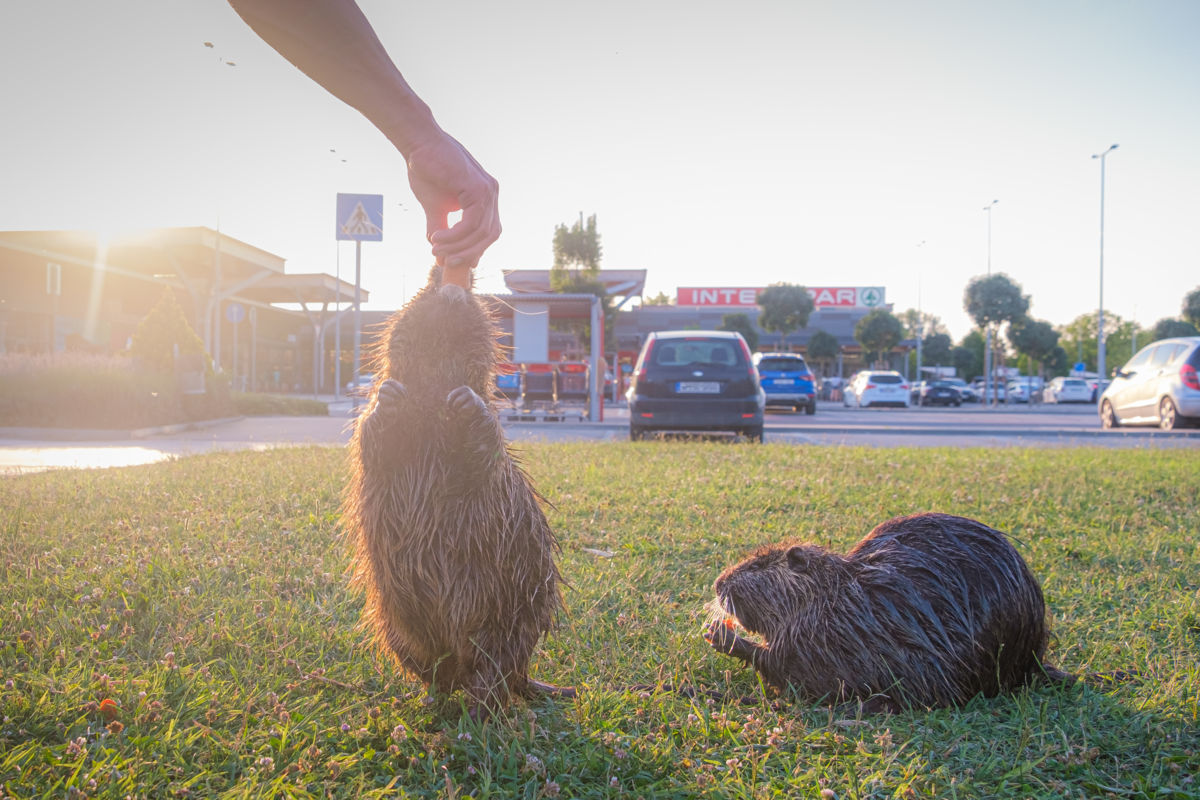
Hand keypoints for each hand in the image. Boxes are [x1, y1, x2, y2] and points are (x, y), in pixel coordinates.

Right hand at [406, 129, 500, 269]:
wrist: (419, 145)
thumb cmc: (427, 171)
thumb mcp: (435, 208)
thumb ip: (441, 230)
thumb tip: (439, 257)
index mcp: (486, 197)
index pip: (489, 231)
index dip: (475, 249)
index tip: (456, 261)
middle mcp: (492, 193)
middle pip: (490, 235)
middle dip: (469, 252)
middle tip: (446, 261)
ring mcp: (488, 190)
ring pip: (480, 232)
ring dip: (458, 246)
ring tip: (436, 250)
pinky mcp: (478, 189)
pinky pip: (471, 223)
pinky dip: (455, 235)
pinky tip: (437, 238)